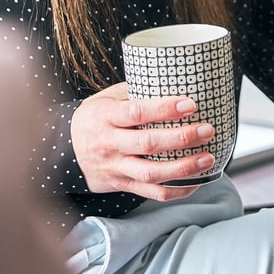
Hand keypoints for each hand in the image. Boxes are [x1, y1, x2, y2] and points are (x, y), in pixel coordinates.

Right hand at [70, 82, 215, 200]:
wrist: (65, 150)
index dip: (163, 109)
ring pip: (152, 173)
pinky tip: (196, 182)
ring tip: (208, 159)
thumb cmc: (93, 118)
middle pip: (148, 144)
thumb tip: (170, 80)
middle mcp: (110, 144)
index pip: (136, 112)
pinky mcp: (123, 184)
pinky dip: (176, 191)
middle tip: (206, 130)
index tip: (189, 103)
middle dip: (181, 138)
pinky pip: (152, 193)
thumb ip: (133, 91)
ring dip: (184, 168)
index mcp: (105, 117)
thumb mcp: (105, 98)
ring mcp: (117, 168)